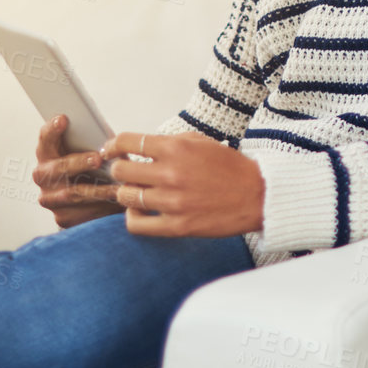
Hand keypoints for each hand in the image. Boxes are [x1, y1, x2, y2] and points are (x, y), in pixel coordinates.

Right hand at [32, 114, 123, 228]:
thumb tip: (111, 141)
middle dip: (79, 162)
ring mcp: (50, 199)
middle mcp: (43, 177)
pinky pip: (83, 214)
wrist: (93, 202)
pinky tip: (117, 203)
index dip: (52, 129)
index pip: (46, 139)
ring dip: (98, 189)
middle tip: (98, 158)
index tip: (63, 118)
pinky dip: (102, 208)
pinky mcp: (63, 218)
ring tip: (118, 187)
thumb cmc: (95, 168)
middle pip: (58, 168)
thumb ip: (94, 144)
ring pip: (73, 194)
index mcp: (48, 154)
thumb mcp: (93, 152)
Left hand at [99, 131, 265, 237]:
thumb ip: (171, 142)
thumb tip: (142, 147)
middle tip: (125, 171)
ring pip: (125, 197)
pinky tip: (140, 211)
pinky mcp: (176, 225)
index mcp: (176, 148)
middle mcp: (170, 173)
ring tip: (135, 191)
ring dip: (126, 193)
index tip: (110, 150)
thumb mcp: (202, 142)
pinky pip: (136, 224)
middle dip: (120, 169)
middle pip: (121, 170)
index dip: (113, 145)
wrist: (257, 195)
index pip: (128, 142)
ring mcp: (172, 201)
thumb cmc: (230, 168)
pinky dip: (132, 217)